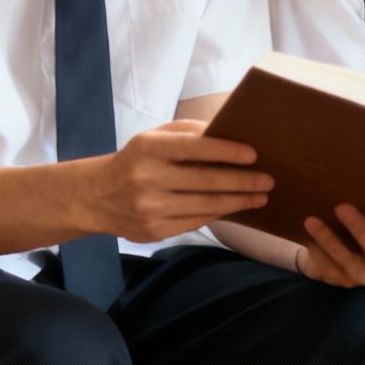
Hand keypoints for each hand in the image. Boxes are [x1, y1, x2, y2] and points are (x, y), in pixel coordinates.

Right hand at [83, 120, 273, 241]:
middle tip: (268, 180)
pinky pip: (196, 221)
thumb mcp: (152, 138)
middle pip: (206, 181)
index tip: (253, 154)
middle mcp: (147, 178)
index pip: (194, 148)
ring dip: (238, 201)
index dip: (226, 151)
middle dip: (242, 181)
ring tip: (260, 196)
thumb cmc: (135, 160)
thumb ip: (187, 133)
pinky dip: (219, 214)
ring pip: (205, 205)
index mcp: (148, 148)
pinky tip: (235, 207)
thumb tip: (228, 134)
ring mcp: (150, 208)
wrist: (95, 197)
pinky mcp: (154, 231)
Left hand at [295, 197, 364, 287]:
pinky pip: (327, 269)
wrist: (343, 252)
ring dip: (328, 241)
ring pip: (347, 263)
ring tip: (310, 220)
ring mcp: (363, 275)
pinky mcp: (339, 279)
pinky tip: (305, 235)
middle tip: (341, 206)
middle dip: (360, 230)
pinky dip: (315, 252)